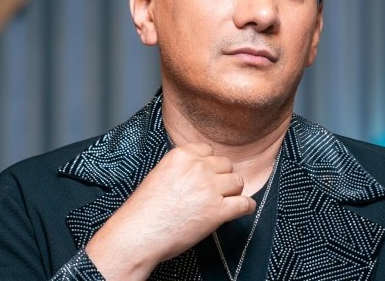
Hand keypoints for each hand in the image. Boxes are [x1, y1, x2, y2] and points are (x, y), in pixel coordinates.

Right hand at [85, 143, 255, 279]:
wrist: (137, 234)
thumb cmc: (144, 210)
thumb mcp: (160, 174)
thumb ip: (182, 167)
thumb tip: (202, 170)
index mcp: (182, 156)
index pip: (209, 150)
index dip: (209, 165)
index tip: (206, 175)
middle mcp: (198, 168)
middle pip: (226, 165)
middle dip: (222, 177)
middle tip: (213, 192)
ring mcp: (209, 189)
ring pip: (237, 182)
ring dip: (233, 192)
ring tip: (224, 202)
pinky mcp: (218, 211)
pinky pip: (244, 203)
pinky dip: (246, 207)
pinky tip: (243, 209)